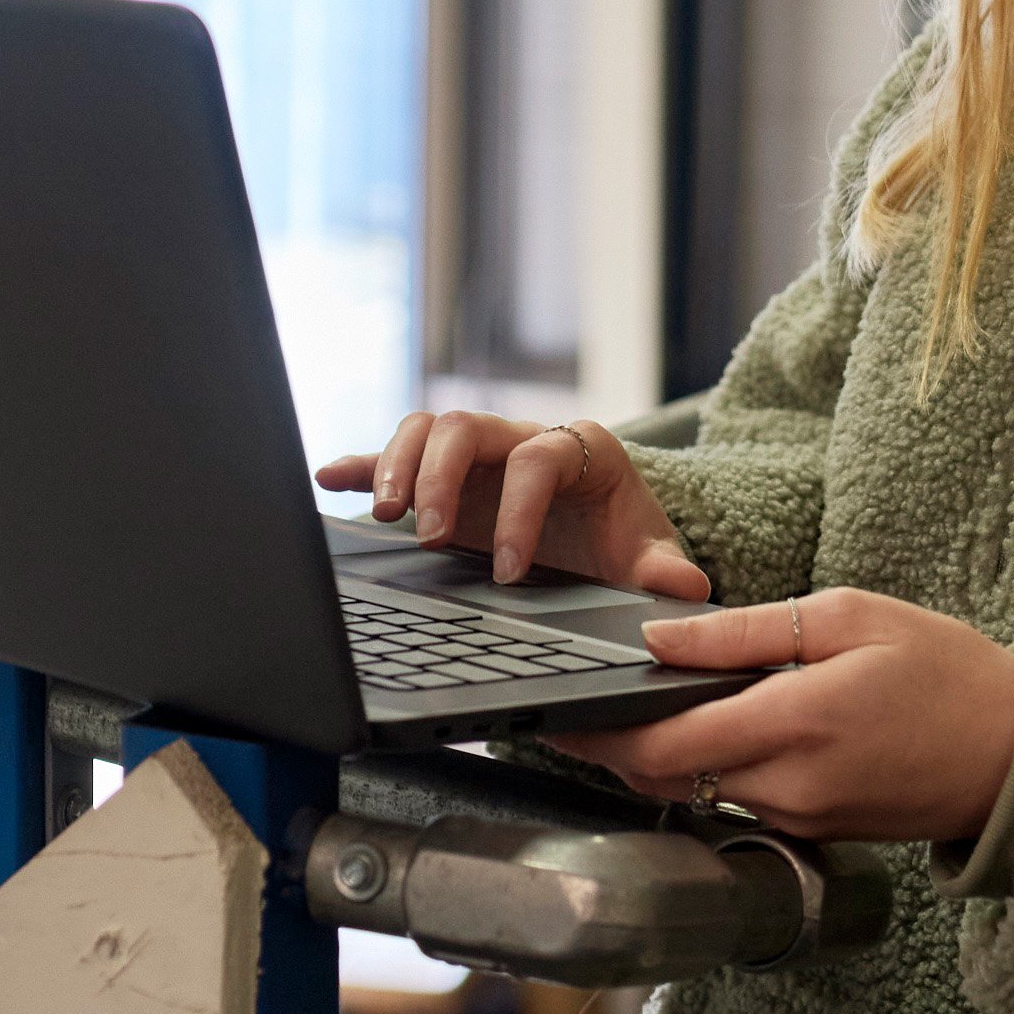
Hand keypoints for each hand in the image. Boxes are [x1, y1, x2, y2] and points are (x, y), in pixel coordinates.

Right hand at [315, 410, 710, 598]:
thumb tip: (683, 588)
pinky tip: (330, 477)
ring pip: (428, 428)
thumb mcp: (649, 557)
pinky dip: (363, 463)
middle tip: (431, 539)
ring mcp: (477, 454)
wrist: (604, 540)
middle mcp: (520, 437)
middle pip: (467, 426)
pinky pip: (395, 454)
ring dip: (399, 466)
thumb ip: (664, 572)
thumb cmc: (624, 544)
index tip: (508, 570)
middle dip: (443, 479)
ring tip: (389, 517)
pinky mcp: (443, 476)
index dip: (518, 511)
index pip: (537, 459)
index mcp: (579, 449)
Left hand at [542, 588, 1013, 844]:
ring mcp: (804, 819)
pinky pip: (742, 804)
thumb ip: (745, 632)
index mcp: (793, 723)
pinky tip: (713, 734)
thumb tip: (660, 638)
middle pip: (670, 778)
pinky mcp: (819, 833)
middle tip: (581, 708)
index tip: (555, 715)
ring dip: (667, 759)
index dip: (598, 737)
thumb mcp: (848, 618)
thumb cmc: (945, 669)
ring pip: (703, 793)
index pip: (664, 748)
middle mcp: (789, 787)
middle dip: (620, 747)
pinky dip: (715, 773)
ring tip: (642, 711)